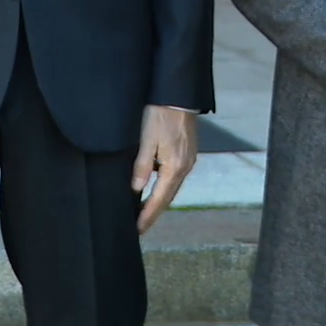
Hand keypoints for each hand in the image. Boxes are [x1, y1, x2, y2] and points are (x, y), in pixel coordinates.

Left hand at [131, 106, 197, 233]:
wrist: (178, 96)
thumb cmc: (160, 114)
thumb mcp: (146, 139)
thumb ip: (142, 165)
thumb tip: (136, 189)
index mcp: (174, 167)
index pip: (159, 199)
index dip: (148, 215)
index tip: (139, 229)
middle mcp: (185, 167)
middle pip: (168, 197)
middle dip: (154, 213)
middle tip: (141, 226)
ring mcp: (188, 160)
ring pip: (172, 188)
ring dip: (159, 201)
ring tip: (145, 211)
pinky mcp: (188, 153)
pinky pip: (175, 177)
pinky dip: (165, 187)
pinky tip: (155, 188)